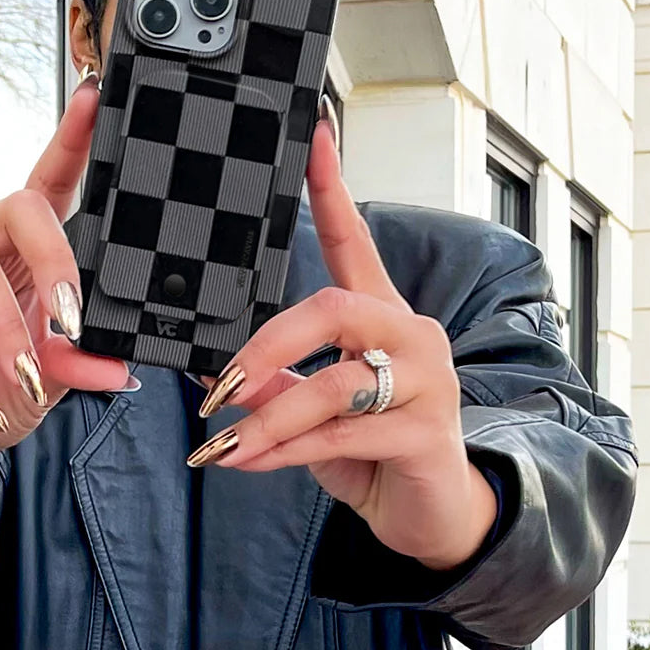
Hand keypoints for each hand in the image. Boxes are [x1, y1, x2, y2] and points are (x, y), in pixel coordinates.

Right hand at [0, 74, 129, 558]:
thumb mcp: (55, 381)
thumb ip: (81, 364)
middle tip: (69, 315)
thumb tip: (117, 367)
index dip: (70, 141)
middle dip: (52, 256)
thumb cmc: (6, 390)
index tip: (92, 98)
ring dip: (4, 322)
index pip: (50, 185)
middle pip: (16, 206)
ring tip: (24, 374)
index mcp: (27, 255)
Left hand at [189, 121, 497, 570]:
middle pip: (335, 308)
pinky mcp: (430, 431)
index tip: (316, 134)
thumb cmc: (370, 449)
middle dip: (268, 345)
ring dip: (270, 416)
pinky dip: (287, 449)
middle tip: (220, 384)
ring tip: (224, 442)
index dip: (333, 188)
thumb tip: (220, 369)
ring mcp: (428, 381)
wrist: (429, 515)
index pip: (357, 241)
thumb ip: (277, 383)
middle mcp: (411, 336)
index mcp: (381, 318)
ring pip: (335, 382)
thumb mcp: (312, 412)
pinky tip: (250, 462)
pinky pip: (344, 433)